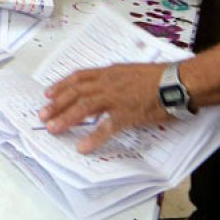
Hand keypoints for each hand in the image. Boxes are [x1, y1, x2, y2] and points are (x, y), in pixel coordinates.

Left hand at [40, 62, 170, 151]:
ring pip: (84, 107)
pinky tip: (83, 147)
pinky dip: (93, 138)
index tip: (48, 93)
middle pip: (76, 92)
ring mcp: (116, 98)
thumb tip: (104, 89)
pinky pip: (106, 128)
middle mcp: (108, 83)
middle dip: (57, 104)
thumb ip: (115, 80)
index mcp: (110, 72)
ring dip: (66, 118)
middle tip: (43, 115)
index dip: (61, 86)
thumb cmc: (159, 77)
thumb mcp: (131, 72)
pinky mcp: (127, 114)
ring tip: (53, 129)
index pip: (79, 77)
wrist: (177, 82)